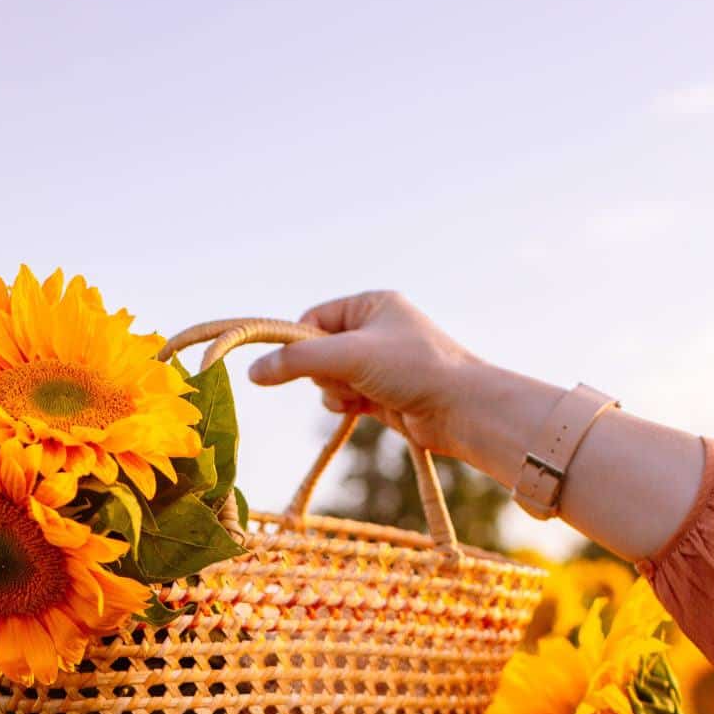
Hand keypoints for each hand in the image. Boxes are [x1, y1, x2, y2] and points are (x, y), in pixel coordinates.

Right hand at [247, 290, 491, 457]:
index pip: (313, 317)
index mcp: (371, 304)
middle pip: (318, 350)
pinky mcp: (382, 392)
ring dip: (334, 392)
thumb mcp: (349, 356)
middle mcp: (375, 329)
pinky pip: (344, 396)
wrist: (461, 410)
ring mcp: (379, 362)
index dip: (300, 342)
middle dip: (323, 371)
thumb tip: (252, 372)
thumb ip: (298, 361)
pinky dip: (346, 404)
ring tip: (357, 396)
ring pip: (329, 377)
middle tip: (343, 379)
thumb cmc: (413, 368)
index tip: (295, 363)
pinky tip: (362, 409)